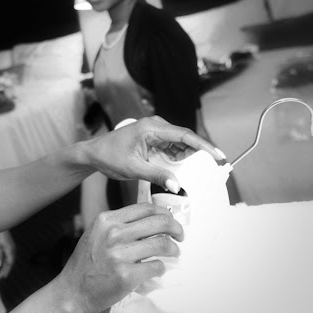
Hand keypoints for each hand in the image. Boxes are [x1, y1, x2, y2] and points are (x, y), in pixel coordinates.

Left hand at [0, 231, 16, 278]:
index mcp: (10, 250)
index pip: (9, 263)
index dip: (6, 271)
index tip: (1, 277)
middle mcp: (11, 248)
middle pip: (9, 261)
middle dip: (5, 269)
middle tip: (1, 276)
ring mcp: (9, 245)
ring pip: (7, 257)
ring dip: (4, 264)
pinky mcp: (5, 242)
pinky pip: (5, 253)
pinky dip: (1, 258)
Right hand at [57, 203, 183, 312]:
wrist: (73, 290)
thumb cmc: (86, 263)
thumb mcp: (97, 233)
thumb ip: (119, 224)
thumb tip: (152, 219)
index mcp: (106, 220)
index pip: (146, 208)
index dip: (165, 213)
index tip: (171, 220)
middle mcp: (113, 234)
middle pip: (159, 222)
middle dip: (176, 228)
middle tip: (179, 235)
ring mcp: (120, 255)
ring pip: (163, 244)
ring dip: (173, 249)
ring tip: (173, 253)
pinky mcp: (127, 276)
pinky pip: (157, 267)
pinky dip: (161, 268)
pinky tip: (157, 269)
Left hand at [83, 116, 224, 193]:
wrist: (94, 154)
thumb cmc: (109, 156)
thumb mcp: (133, 168)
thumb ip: (156, 175)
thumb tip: (177, 185)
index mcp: (151, 128)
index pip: (184, 135)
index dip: (204, 146)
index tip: (219, 156)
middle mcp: (155, 126)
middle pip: (185, 139)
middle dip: (200, 153)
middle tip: (215, 169)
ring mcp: (155, 132)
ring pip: (180, 144)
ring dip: (190, 157)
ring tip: (203, 172)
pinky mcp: (154, 140)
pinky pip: (172, 148)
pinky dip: (180, 159)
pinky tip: (187, 171)